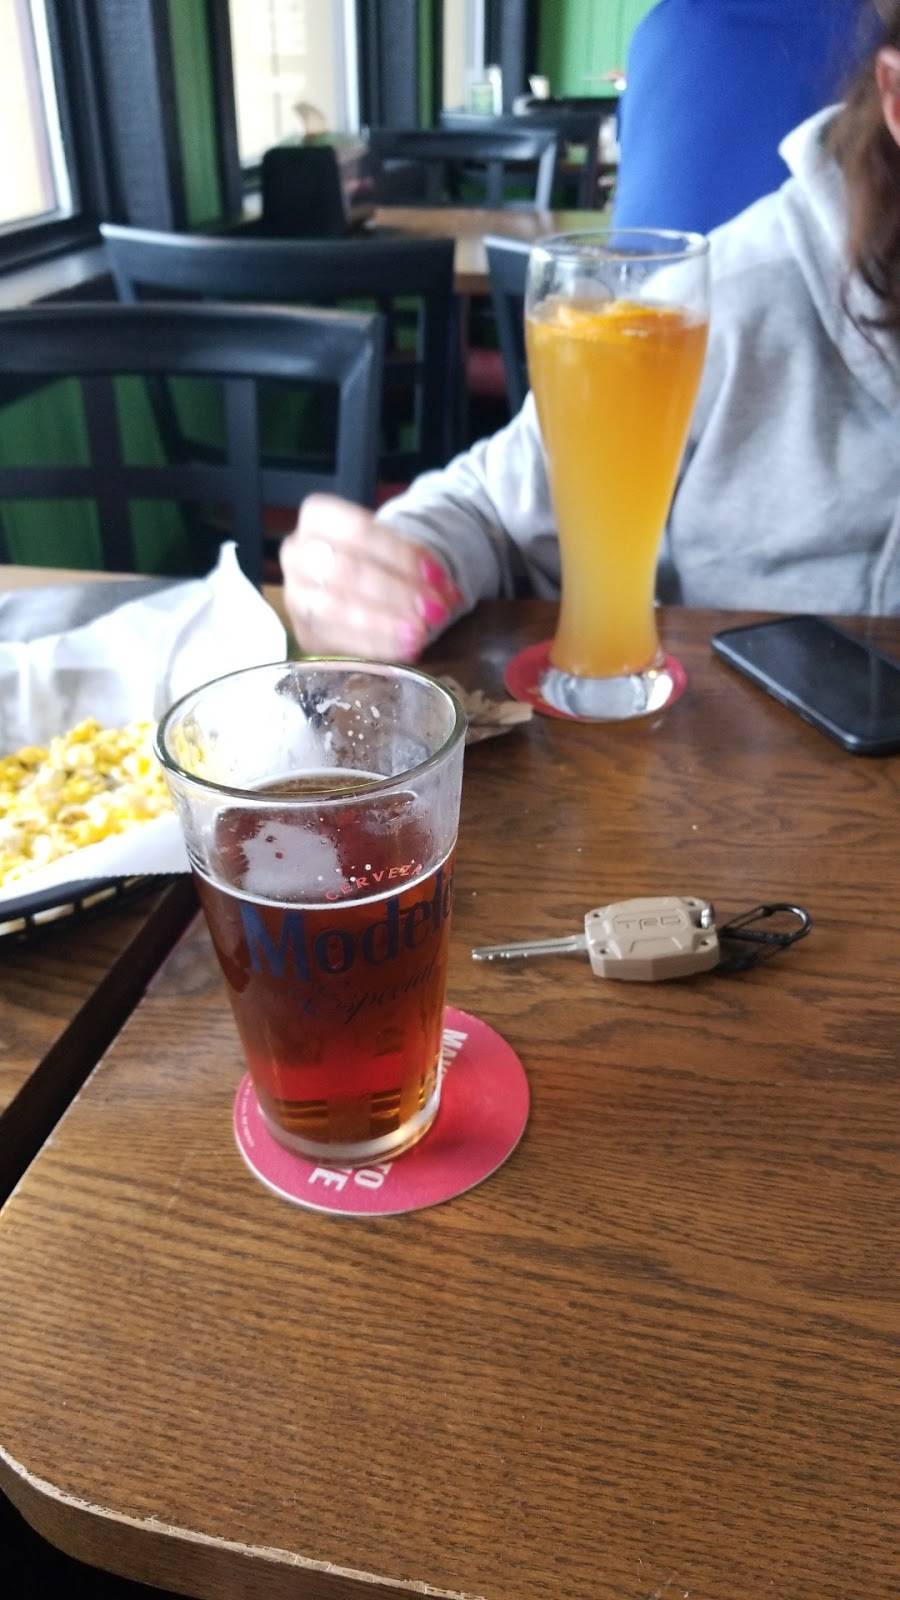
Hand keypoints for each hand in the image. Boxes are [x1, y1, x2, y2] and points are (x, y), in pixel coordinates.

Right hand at [280, 494, 462, 660]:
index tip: (437, 577)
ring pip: (335, 609)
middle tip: (434, 611)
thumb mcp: (397, 547)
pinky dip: (374, 646)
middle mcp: (296, 553)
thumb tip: (445, 593)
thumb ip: (416, 564)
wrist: (358, 579)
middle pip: (345, 571)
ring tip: (420, 634)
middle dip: (395, 593)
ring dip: (383, 624)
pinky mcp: (304, 632)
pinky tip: (404, 649)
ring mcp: (295, 595)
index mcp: (316, 516)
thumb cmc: (379, 556)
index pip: (357, 531)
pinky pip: (336, 641)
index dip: (399, 555)